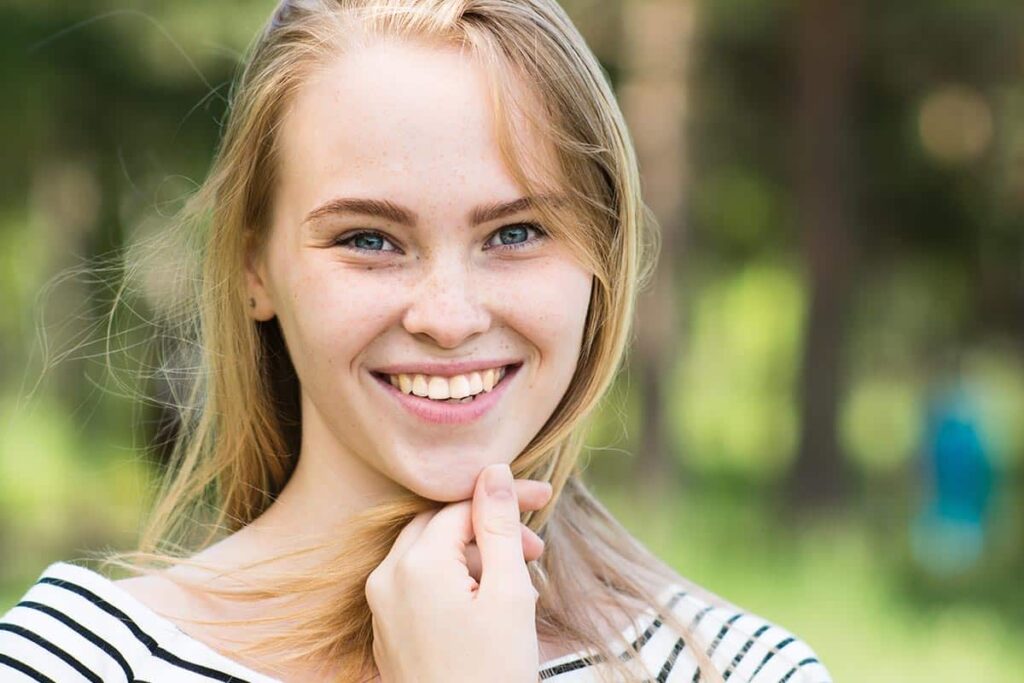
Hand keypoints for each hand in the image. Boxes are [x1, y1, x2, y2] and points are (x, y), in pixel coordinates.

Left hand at [365, 464, 552, 682]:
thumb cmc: (493, 673)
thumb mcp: (508, 594)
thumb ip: (499, 526)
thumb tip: (493, 471)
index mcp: (415, 565)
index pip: (461, 506)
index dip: (504, 498)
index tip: (544, 499)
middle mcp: (386, 579)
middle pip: (440, 527)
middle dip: (488, 529)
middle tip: (534, 549)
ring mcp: (381, 608)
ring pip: (429, 555)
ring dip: (473, 557)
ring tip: (516, 586)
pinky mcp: (386, 632)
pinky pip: (418, 586)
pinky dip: (453, 582)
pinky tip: (487, 606)